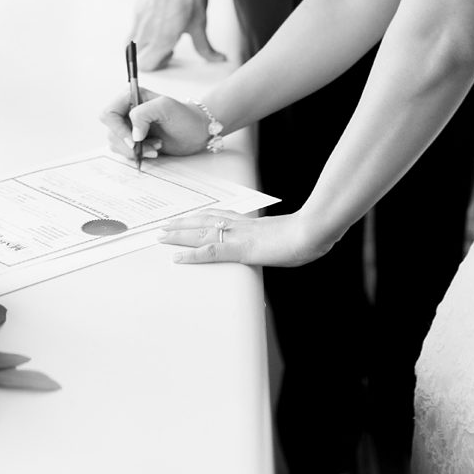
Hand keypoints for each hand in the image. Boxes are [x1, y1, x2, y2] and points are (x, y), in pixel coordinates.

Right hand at [98, 85, 213, 161]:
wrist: (196, 132)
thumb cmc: (184, 116)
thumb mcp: (166, 107)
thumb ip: (143, 113)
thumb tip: (133, 134)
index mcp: (129, 97)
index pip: (109, 114)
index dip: (118, 129)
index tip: (135, 140)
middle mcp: (126, 111)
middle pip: (111, 132)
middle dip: (129, 144)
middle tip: (152, 146)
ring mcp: (128, 127)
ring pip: (116, 143)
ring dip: (135, 150)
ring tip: (156, 146)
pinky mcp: (134, 140)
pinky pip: (124, 151)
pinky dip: (138, 154)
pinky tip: (154, 149)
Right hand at [131, 0, 224, 69]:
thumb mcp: (200, 24)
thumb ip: (205, 47)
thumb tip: (217, 59)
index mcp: (162, 39)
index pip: (146, 65)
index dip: (158, 65)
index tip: (170, 56)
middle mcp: (146, 31)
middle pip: (136, 56)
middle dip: (150, 56)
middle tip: (166, 47)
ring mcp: (139, 18)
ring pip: (132, 41)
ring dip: (145, 43)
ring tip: (162, 33)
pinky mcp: (138, 7)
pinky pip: (135, 25)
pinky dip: (143, 29)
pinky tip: (160, 19)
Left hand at [157, 209, 330, 267]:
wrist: (312, 231)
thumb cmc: (305, 234)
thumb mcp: (283, 236)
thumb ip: (271, 238)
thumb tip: (272, 243)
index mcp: (248, 222)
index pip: (217, 216)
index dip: (198, 217)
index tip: (185, 218)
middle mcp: (238, 225)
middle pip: (202, 221)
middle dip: (181, 224)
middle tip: (162, 225)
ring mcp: (237, 236)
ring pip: (199, 233)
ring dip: (178, 235)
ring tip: (161, 235)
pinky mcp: (241, 249)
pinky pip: (210, 252)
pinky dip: (191, 255)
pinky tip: (176, 257)